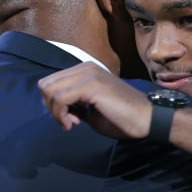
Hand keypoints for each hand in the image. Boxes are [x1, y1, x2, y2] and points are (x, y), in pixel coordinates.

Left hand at [37, 61, 151, 138]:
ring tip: (72, 123)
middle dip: (51, 107)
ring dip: (56, 112)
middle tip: (68, 121)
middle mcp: (86, 67)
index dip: (53, 104)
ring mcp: (89, 74)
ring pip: (49, 91)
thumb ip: (74, 104)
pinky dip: (60, 115)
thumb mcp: (91, 109)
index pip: (51, 82)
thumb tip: (58, 108)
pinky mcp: (91, 85)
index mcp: (86, 70)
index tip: (70, 118)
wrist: (146, 118)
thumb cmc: (123, 117)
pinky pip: (60, 99)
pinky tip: (73, 123)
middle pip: (45, 84)